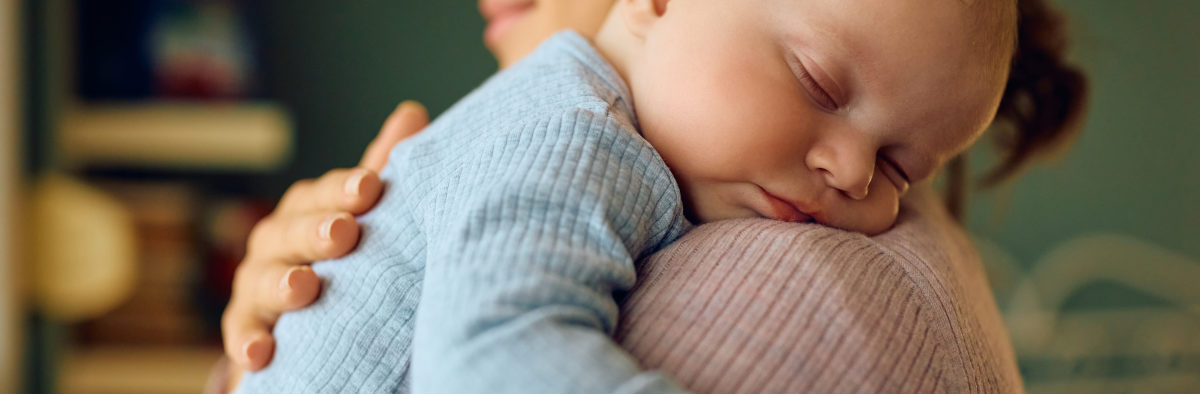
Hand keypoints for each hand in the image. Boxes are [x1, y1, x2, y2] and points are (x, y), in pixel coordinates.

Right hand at [219, 101, 428, 387]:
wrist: (317, 322)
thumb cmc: (348, 256)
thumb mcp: (366, 215)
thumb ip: (384, 171)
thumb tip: (412, 113)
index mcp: (309, 210)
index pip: (322, 194)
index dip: (344, 189)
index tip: (370, 188)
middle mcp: (277, 241)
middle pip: (289, 231)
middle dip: (314, 231)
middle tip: (344, 233)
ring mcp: (257, 285)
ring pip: (261, 280)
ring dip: (282, 284)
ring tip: (306, 288)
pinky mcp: (247, 329)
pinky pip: (242, 334)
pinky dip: (248, 341)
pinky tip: (262, 352)